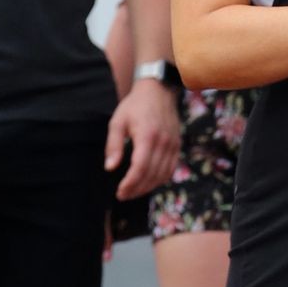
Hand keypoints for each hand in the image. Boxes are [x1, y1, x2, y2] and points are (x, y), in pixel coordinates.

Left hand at [104, 78, 179, 199]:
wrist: (159, 91)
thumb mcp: (118, 121)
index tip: (120, 192)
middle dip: (137, 189)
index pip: (140, 168)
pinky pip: (170, 169)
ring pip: (162, 175)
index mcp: (147, 136)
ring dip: (148, 187)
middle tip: (123, 195)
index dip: (130, 184)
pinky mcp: (177, 146)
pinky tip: (148, 183)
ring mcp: (172, 145)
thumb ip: (114, 145)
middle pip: (151, 175)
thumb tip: (110, 167)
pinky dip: (160, 180)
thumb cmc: (135, 106)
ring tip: (133, 192)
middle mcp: (163, 143)